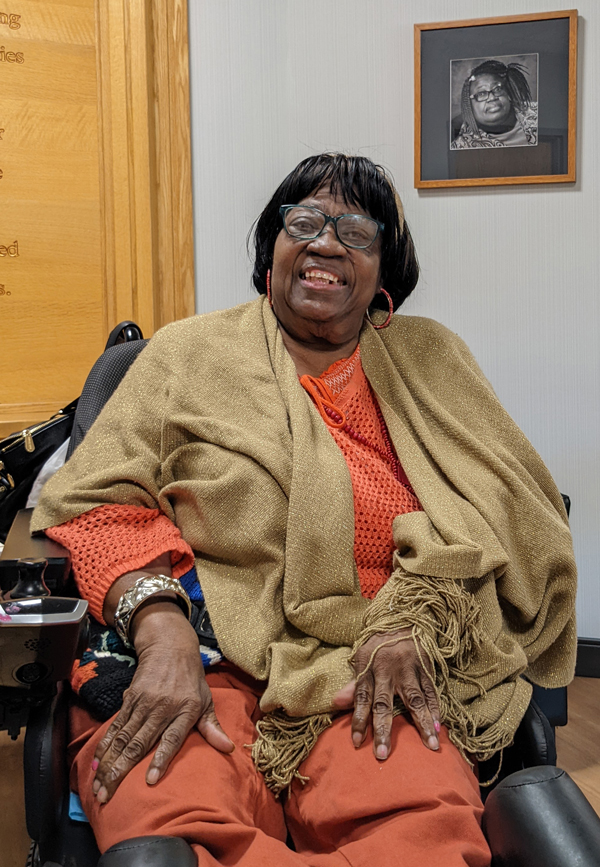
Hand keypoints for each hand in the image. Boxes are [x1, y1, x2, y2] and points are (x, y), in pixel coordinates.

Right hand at [91, 601, 232, 803]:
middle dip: (121, 771)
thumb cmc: (191, 679)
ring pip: (122, 738)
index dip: (161, 759)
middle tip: (107, 795)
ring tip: (97, 787)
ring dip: (108, 764)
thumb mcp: (206, 699)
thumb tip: (229, 749)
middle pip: (139, 743)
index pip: (172, 739)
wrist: (170, 647)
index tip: (150, 781)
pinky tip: (96, 763)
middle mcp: (162, 708)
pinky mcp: (129, 699)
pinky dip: (104, 746)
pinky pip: (115, 726)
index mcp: (185, 710)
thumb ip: (213, 727)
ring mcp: (143, 704)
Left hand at [333, 627, 439, 759]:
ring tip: (430, 744)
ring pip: (414, 699)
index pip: (361, 698)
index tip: (356, 743)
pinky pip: (431, 690)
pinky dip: (436, 709)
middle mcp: (388, 670)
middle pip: (384, 703)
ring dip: (423, 723)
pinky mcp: (425, 666)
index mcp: (369, 668)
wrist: (402, 618)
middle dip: (383, 730)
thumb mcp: (361, 658)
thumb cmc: (378, 644)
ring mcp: (409, 669)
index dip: (358, 720)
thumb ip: (353, 684)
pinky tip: (439, 726)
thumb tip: (335, 703)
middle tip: (382, 753)